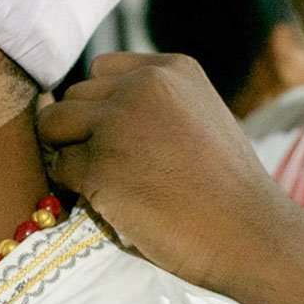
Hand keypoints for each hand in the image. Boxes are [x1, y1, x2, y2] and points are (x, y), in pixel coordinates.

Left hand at [38, 52, 294, 287]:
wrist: (250, 235)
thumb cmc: (226, 188)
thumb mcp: (198, 117)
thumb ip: (152, 102)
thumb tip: (80, 108)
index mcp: (171, 69)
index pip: (102, 69)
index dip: (103, 105)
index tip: (125, 138)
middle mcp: (142, 85)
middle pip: (75, 94)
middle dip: (84, 129)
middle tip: (117, 167)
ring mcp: (118, 124)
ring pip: (54, 124)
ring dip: (70, 153)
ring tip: (108, 181)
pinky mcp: (100, 166)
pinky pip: (60, 168)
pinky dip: (75, 188)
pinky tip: (112, 202)